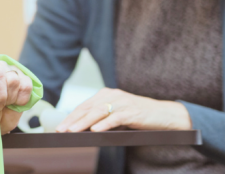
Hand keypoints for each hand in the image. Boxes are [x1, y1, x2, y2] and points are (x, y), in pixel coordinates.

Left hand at [56, 88, 191, 132]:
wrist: (164, 114)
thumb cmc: (138, 115)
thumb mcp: (116, 113)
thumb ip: (101, 117)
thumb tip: (81, 128)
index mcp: (106, 94)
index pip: (84, 106)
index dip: (71, 116)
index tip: (60, 126)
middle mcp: (112, 95)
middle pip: (88, 109)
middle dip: (73, 120)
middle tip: (61, 130)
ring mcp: (122, 103)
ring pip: (98, 112)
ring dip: (84, 123)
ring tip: (73, 131)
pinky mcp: (132, 112)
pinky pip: (116, 118)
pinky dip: (104, 124)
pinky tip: (95, 130)